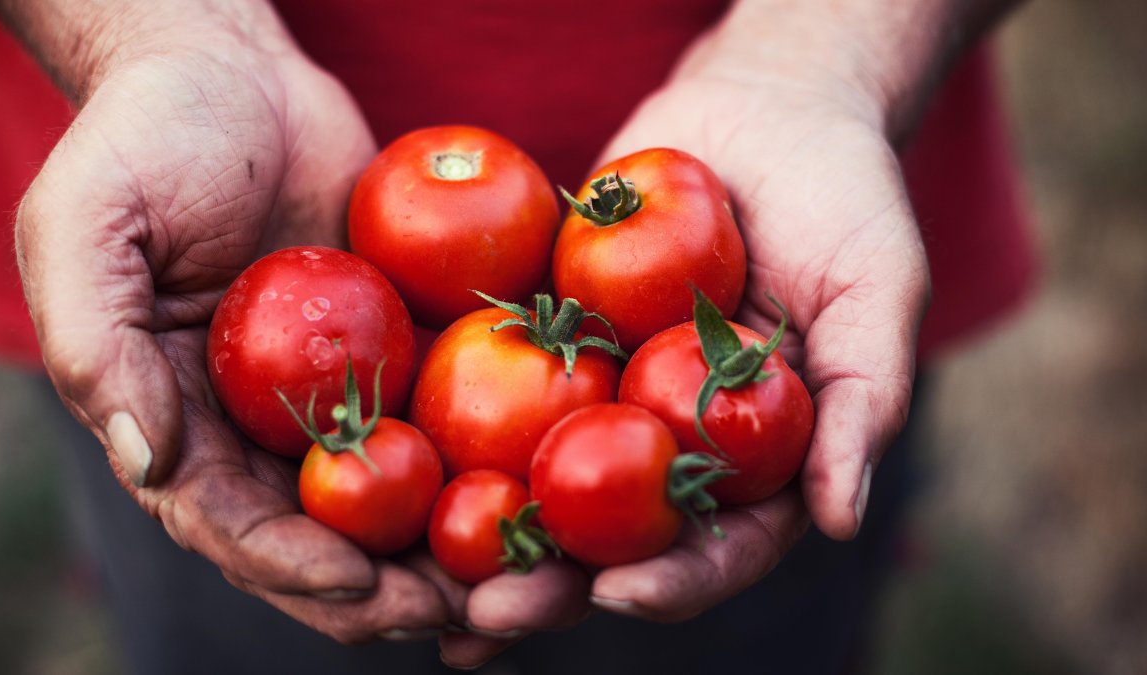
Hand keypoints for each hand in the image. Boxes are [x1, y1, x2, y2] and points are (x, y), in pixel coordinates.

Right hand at [14, 8, 452, 642]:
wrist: (235, 73)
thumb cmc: (147, 138)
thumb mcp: (88, 226)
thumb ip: (101, 348)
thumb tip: (151, 464)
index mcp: (180, 424)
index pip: (231, 524)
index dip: (291, 566)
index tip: (359, 584)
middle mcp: (259, 429)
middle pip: (323, 536)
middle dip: (384, 587)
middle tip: (454, 614)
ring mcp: (335, 395)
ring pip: (394, 499)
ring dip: (448, 551)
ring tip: (512, 582)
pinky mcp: (397, 353)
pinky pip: (442, 418)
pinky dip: (485, 463)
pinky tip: (535, 486)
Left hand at [442, 9, 934, 636]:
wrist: (761, 107)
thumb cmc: (842, 195)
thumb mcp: (876, 287)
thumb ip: (861, 397)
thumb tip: (841, 519)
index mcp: (753, 458)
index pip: (718, 546)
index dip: (674, 581)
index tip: (618, 596)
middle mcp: (673, 442)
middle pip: (612, 540)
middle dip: (552, 586)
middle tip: (489, 616)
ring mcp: (607, 395)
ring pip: (541, 484)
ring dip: (484, 536)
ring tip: (425, 579)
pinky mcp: (549, 340)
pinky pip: (495, 391)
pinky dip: (444, 434)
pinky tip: (379, 463)